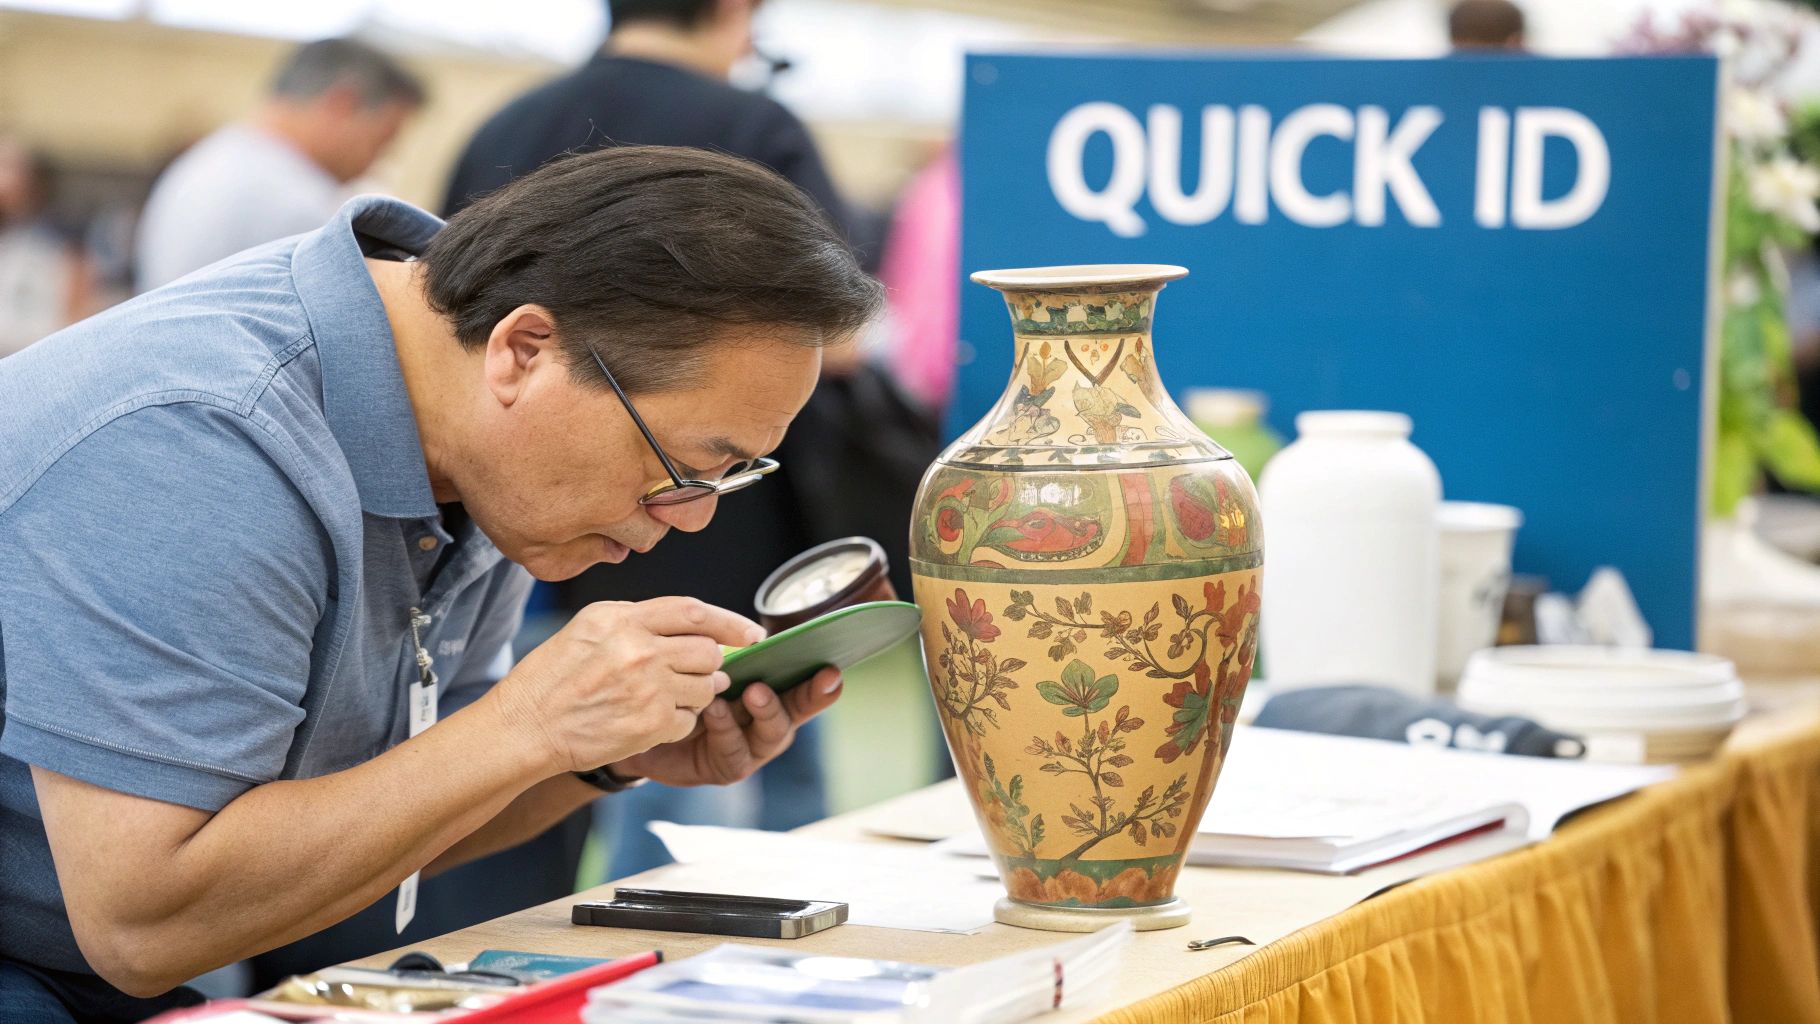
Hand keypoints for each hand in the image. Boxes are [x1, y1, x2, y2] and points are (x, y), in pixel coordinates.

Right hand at [489, 597, 764, 773]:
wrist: (525, 727)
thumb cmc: (552, 678)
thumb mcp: (589, 627)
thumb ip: (639, 620)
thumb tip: (692, 627)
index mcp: (623, 618)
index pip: (694, 612)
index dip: (730, 622)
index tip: (752, 633)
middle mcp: (639, 649)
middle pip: (708, 651)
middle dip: (710, 663)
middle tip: (696, 672)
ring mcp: (648, 688)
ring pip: (705, 688)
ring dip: (696, 694)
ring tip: (665, 697)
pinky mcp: (651, 724)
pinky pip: (689, 721)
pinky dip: (678, 723)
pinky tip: (651, 720)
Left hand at [613, 667, 843, 786]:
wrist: (638, 723)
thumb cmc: (678, 686)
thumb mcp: (705, 664)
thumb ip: (731, 652)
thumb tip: (757, 637)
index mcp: (770, 689)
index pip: (803, 681)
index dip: (822, 676)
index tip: (834, 666)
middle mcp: (767, 720)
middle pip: (798, 709)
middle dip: (812, 694)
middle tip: (823, 678)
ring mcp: (750, 747)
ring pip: (772, 733)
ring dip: (767, 710)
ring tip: (753, 690)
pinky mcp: (726, 767)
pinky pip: (734, 750)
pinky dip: (726, 727)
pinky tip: (714, 709)